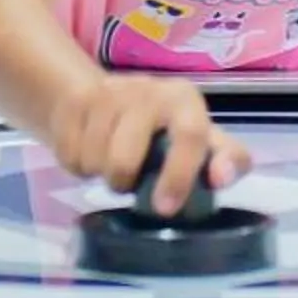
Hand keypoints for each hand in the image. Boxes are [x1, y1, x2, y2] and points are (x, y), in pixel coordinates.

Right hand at [50, 75, 251, 215]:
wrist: (106, 97)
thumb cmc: (163, 129)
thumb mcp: (203, 141)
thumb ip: (227, 160)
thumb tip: (221, 177)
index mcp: (183, 99)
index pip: (188, 135)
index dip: (178, 175)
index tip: (165, 208)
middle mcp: (148, 90)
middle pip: (124, 158)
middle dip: (123, 182)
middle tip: (129, 182)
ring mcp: (107, 92)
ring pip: (94, 159)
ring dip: (99, 174)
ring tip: (110, 164)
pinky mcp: (75, 100)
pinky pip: (70, 154)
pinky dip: (78, 165)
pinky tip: (90, 151)